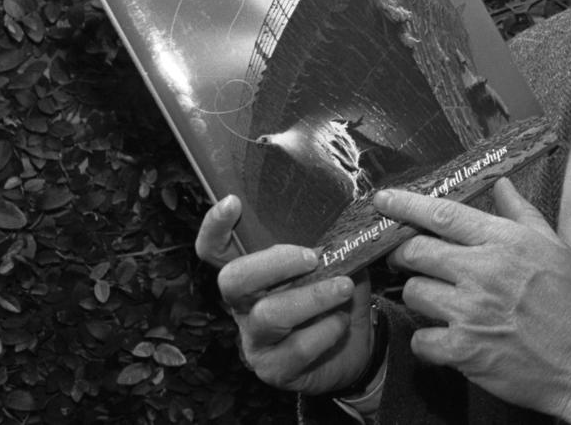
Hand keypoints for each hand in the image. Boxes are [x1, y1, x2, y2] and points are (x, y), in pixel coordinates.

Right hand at [195, 195, 374, 394]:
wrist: (356, 345)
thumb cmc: (338, 293)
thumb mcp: (336, 261)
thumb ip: (330, 242)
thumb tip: (345, 219)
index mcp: (254, 273)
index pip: (215, 249)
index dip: (214, 227)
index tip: (233, 203)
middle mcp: (244, 305)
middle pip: (232, 279)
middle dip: (274, 264)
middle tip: (313, 257)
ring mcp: (256, 339)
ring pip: (269, 315)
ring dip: (312, 297)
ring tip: (344, 288)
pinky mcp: (275, 368)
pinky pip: (296, 348)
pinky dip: (326, 330)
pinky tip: (341, 322)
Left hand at [377, 179, 570, 424]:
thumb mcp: (555, 247)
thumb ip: (521, 214)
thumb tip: (502, 185)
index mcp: (505, 241)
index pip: (442, 214)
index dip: (406, 205)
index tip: (383, 201)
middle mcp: (483, 271)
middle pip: (416, 250)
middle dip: (403, 253)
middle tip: (407, 259)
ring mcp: (471, 311)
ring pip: (414, 292)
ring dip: (419, 296)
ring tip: (438, 301)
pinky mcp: (464, 350)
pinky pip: (421, 338)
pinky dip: (427, 339)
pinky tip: (444, 338)